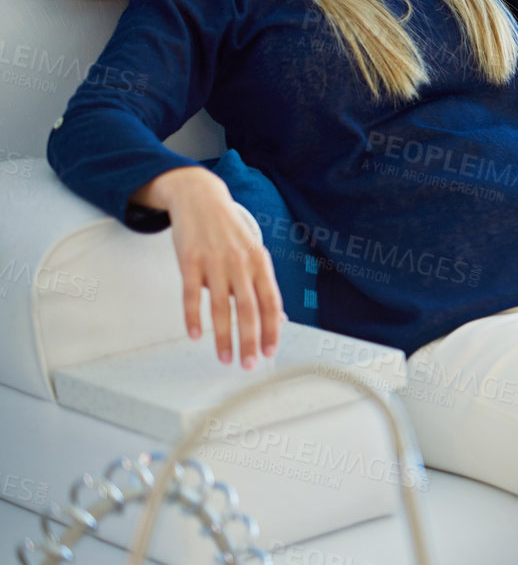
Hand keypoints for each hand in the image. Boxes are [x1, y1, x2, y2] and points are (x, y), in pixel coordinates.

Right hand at [135, 167, 286, 369]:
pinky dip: (193, 317)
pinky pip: (191, 294)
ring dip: (222, 337)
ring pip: (220, 307)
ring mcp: (215, 262)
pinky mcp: (190, 261)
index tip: (270, 352)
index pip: (271, 303)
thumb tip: (280, 319)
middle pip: (248, 310)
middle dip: (250, 341)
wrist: (201, 200)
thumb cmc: (229, 233)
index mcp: (261, 264)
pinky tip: (195, 335)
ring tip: (225, 359)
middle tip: (249, 365)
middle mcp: (241, 264)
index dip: (272, 329)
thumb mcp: (253, 255)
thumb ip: (263, 287)